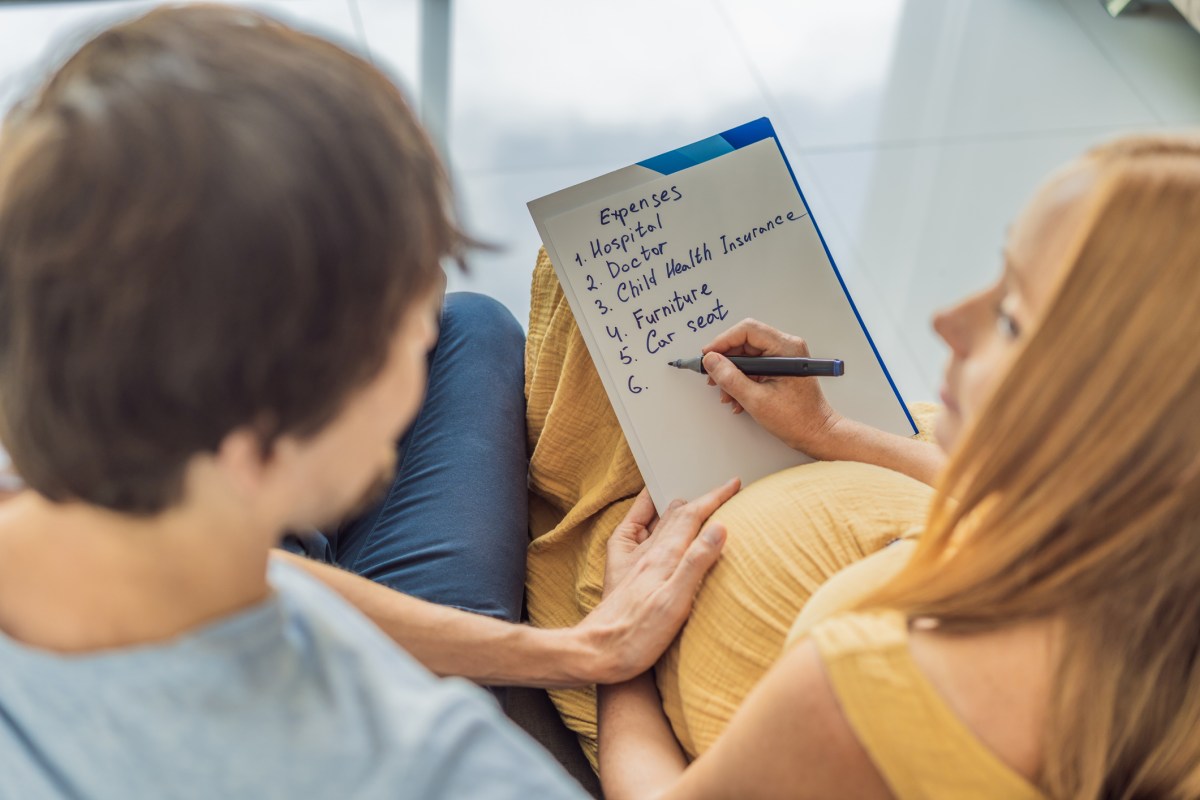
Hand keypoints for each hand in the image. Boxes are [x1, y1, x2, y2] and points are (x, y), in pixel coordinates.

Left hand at [580, 479, 739, 683]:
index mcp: (662, 557)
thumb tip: (718, 528)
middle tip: (722, 491)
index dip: (714, 497)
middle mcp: (646, 553)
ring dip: (680, 510)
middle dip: (701, 500)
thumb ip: (696, 563)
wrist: (596, 654)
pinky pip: (636, 537)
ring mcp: (633, 562)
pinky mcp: (622, 574)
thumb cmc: (635, 637)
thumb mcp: (675, 604)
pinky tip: (648, 521)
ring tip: (693, 502)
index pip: (692, 516)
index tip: (733, 485)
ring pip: (659, 524)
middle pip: (677, 515)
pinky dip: (647, 521)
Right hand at [701, 318, 846, 458]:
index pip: (747, 330)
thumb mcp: (756, 400)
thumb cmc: (798, 419)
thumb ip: (730, 378)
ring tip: (726, 393)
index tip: (708, 355)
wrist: (816, 433)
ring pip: (748, 356)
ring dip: (733, 374)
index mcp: (786, 348)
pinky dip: (743, 380)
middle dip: (726, 361)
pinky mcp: (781, 368)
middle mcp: (787, 347)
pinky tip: (738, 397)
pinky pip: (755, 366)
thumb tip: (711, 362)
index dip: (723, 341)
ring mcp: (784, 357)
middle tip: (712, 376)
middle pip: (746, 342)